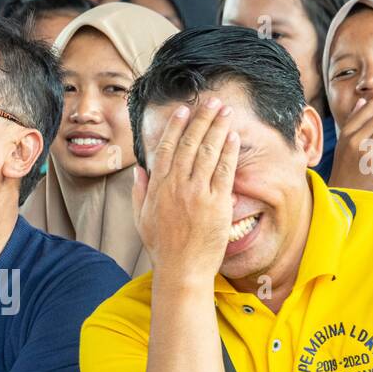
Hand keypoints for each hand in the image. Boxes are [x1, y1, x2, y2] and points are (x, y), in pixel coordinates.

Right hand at [133, 97, 240, 280]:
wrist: (181, 270)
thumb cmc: (162, 247)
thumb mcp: (141, 218)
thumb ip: (139, 191)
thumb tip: (139, 170)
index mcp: (158, 187)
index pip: (167, 148)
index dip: (176, 126)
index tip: (184, 110)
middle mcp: (177, 186)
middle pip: (190, 143)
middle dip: (201, 119)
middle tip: (211, 101)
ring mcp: (197, 193)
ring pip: (209, 151)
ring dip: (218, 128)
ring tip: (225, 111)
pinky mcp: (216, 203)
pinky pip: (224, 170)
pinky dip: (229, 151)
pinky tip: (233, 136)